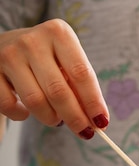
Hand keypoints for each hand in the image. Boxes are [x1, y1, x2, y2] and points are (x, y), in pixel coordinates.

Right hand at [0, 19, 108, 137]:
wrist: (6, 47)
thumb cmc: (46, 61)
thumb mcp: (66, 64)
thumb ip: (80, 88)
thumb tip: (96, 121)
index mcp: (59, 33)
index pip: (81, 73)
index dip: (93, 102)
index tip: (102, 123)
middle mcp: (33, 41)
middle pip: (59, 91)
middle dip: (75, 118)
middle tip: (84, 132)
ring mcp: (10, 55)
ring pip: (36, 102)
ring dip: (50, 118)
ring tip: (55, 119)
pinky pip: (11, 106)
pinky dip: (22, 116)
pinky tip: (26, 111)